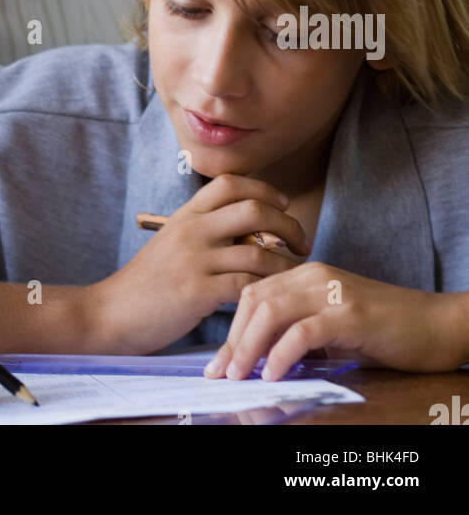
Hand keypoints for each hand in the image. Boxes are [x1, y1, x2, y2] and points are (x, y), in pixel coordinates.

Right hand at [95, 174, 311, 354]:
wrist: (112, 311)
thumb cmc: (146, 282)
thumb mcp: (170, 243)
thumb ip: (202, 231)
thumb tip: (245, 231)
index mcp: (185, 215)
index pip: (230, 183)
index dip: (264, 189)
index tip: (283, 205)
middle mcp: (191, 230)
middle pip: (253, 209)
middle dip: (287, 224)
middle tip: (301, 241)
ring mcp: (194, 260)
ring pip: (257, 251)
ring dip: (285, 263)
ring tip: (295, 273)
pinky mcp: (198, 292)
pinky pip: (247, 285)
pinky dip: (268, 290)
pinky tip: (275, 297)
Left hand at [203, 267, 460, 379]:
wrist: (434, 324)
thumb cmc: (384, 330)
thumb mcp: (333, 329)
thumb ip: (299, 334)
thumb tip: (262, 360)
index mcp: (306, 275)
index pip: (254, 294)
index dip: (231, 328)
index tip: (218, 363)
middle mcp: (314, 276)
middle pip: (254, 300)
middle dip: (232, 340)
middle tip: (220, 374)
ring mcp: (331, 292)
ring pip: (271, 312)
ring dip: (249, 347)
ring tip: (239, 377)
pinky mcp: (349, 314)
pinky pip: (303, 332)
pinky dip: (281, 354)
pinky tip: (273, 375)